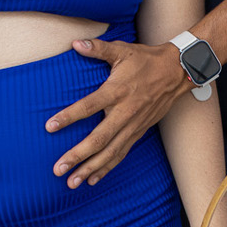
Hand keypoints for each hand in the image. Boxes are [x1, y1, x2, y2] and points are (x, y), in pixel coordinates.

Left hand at [47, 38, 188, 186]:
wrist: (177, 73)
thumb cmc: (146, 60)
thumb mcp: (122, 50)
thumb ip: (98, 48)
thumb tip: (75, 44)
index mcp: (117, 91)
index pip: (89, 106)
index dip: (69, 117)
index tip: (49, 127)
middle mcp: (124, 112)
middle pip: (98, 139)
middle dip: (77, 156)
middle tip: (58, 169)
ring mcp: (133, 125)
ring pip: (110, 152)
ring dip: (90, 169)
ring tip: (72, 182)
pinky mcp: (138, 132)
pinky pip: (121, 154)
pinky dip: (107, 168)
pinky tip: (92, 179)